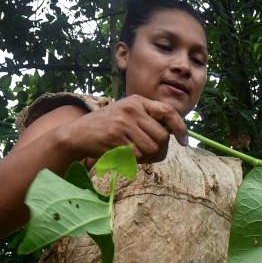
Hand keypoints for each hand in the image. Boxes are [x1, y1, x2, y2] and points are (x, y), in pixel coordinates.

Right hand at [68, 94, 188, 163]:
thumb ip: (148, 120)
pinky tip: (123, 156)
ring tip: (133, 155)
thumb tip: (173, 134)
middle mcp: (132, 108)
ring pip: (151, 148)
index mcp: (138, 101)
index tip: (184, 141)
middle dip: (158, 150)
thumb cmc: (106, 128)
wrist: (77, 134)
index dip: (180, 127)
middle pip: (162, 136)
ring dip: (146, 158)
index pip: (168, 111)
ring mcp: (123, 122)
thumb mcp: (127, 115)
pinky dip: (133, 161)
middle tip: (147, 155)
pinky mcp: (115, 137)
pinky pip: (137, 156)